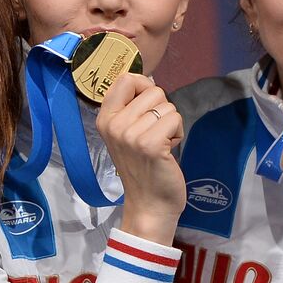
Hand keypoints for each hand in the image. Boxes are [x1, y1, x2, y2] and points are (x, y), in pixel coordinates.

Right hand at [96, 73, 185, 244]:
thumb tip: (147, 80)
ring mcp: (131, 135)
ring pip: (167, 106)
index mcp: (105, 119)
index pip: (126, 79)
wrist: (149, 204)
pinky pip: (175, 119)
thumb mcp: (126, 134)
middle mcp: (114, 125)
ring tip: (160, 144)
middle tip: (153, 134)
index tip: (148, 107)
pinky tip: (167, 150)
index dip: (144, 86)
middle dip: (161, 110)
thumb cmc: (142, 166)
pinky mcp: (151, 144)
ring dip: (170, 124)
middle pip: (152, 90)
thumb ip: (132, 107)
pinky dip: (177, 133)